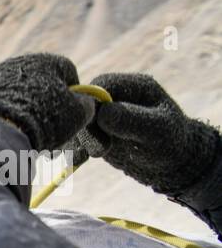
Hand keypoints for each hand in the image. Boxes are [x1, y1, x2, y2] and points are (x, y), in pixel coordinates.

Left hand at [0, 53, 95, 150]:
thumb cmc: (44, 118)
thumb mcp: (77, 114)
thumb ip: (86, 105)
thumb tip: (85, 103)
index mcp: (48, 60)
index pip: (68, 74)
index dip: (73, 98)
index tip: (69, 119)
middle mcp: (20, 62)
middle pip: (40, 86)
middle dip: (46, 109)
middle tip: (48, 136)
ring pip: (16, 96)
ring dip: (23, 115)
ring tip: (25, 140)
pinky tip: (2, 134)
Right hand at [77, 73, 221, 199]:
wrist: (170, 163)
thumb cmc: (169, 143)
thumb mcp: (155, 130)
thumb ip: (130, 119)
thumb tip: (102, 112)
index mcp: (133, 86)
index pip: (101, 85)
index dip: (92, 103)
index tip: (98, 127)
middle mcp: (116, 96)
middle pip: (85, 102)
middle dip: (86, 124)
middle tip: (97, 149)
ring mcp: (104, 113)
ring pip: (79, 120)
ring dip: (80, 138)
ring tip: (93, 155)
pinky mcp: (96, 130)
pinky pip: (77, 134)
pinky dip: (76, 145)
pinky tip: (83, 156)